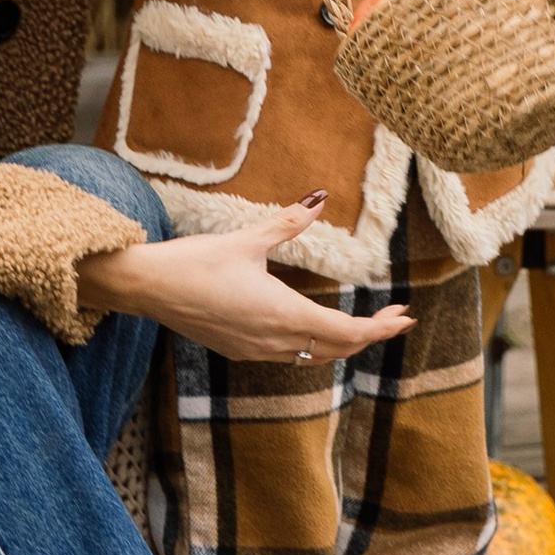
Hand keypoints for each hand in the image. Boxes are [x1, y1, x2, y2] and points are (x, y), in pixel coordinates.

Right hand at [78, 199, 414, 362]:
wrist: (148, 288)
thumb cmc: (196, 262)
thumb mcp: (247, 239)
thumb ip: (288, 223)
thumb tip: (320, 198)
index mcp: (285, 314)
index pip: (349, 331)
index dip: (382, 327)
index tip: (405, 317)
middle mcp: (275, 340)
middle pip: (337, 347)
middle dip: (370, 333)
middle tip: (394, 316)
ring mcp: (256, 350)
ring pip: (312, 355)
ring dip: (341, 341)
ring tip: (361, 324)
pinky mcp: (239, 350)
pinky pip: (288, 355)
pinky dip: (311, 344)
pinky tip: (309, 329)